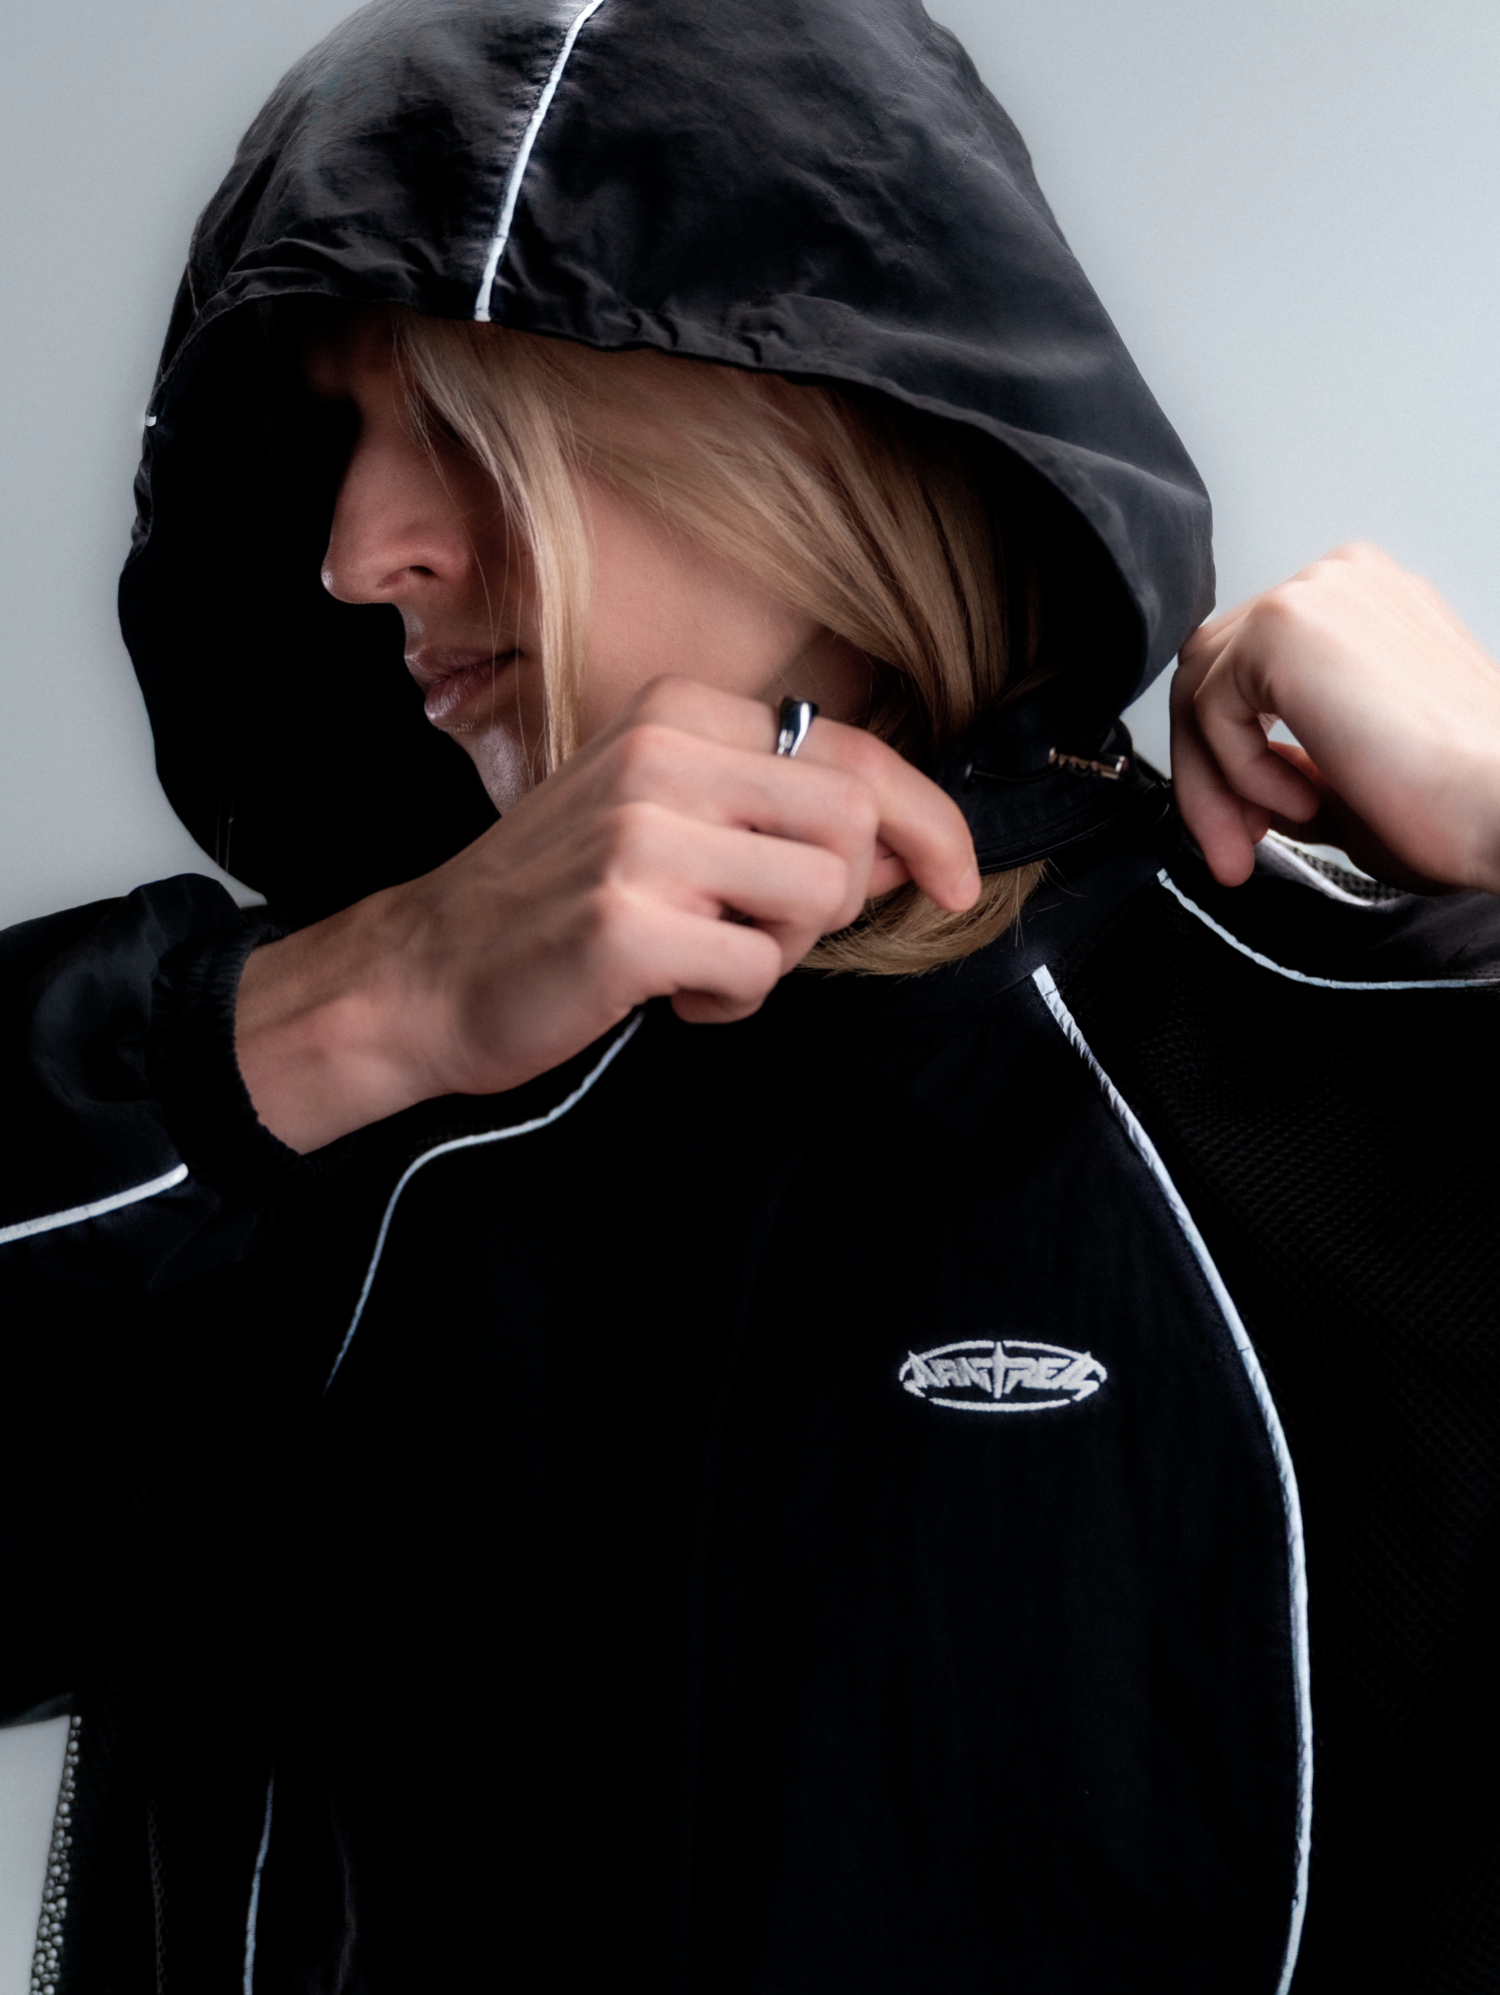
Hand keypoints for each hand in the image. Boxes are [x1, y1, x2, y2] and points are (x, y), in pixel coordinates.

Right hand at [236, 676, 978, 1150]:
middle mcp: (663, 754)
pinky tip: (670, 994)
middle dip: (835, 902)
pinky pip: (757, 970)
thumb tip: (905, 848)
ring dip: (779, 953)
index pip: (853, 752)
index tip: (955, 878)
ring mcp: (642, 838)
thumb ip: (775, 812)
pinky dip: (729, 1000)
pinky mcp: (628, 924)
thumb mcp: (660, 813)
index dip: (928, 820)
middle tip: (759, 930)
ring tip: (705, 958)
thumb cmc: (556, 897)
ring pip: (820, 898)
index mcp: (679, 711)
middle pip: (854, 826)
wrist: (427, 971)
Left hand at [1172, 542, 1499, 891]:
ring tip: (1259, 834)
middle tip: (1232, 845)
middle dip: (1209, 772)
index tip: (1247, 828)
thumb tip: (1241, 777)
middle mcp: (1339, 586)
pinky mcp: (1284, 625)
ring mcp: (1313, 595)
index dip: (1232, 758)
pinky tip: (1302, 798)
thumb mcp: (1347, 781)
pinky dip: (1236, 770)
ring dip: (1213, 780)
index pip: (1250, 670)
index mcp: (1362, 609)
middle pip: (1213, 671)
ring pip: (1199, 688)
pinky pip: (1209, 707)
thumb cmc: (1460, 800)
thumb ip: (1289, 764)